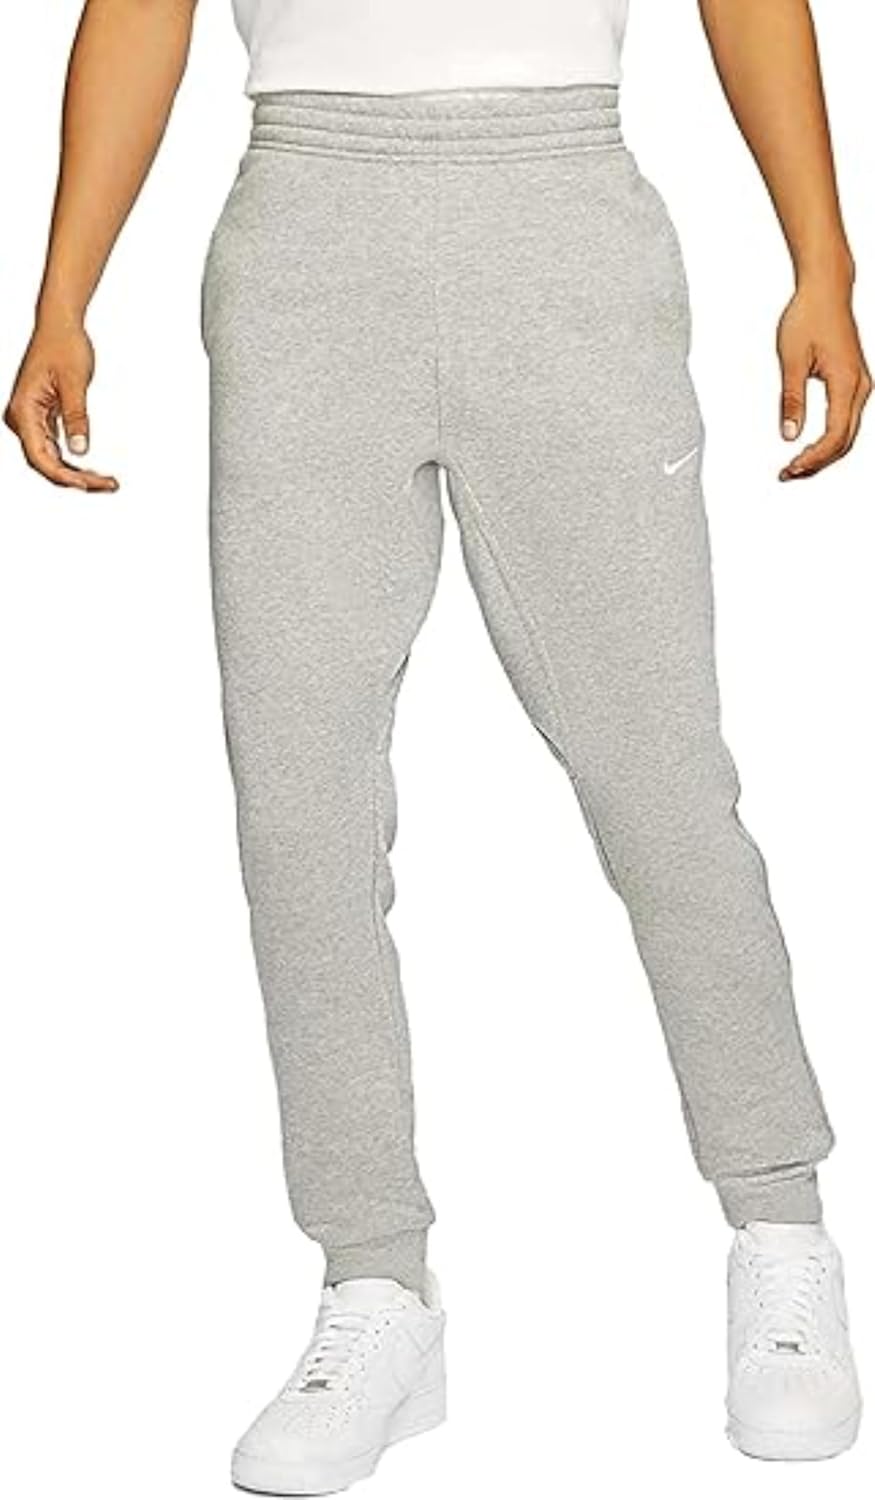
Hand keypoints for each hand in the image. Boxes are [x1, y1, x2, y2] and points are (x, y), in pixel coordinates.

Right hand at [4, 318, 118, 491]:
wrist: (60, 324)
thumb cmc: (63, 345)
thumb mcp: (74, 382)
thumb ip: (76, 417)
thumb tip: (79, 450)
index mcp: (23, 411)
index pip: (39, 457)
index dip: (64, 476)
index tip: (88, 485)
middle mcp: (22, 419)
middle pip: (45, 463)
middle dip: (75, 479)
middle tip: (107, 485)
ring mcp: (30, 420)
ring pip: (51, 459)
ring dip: (76, 473)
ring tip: (105, 481)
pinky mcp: (41, 418)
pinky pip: (54, 448)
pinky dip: (73, 461)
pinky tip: (93, 470)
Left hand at [777, 279, 871, 481]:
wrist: (825, 291)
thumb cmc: (809, 316)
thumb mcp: (792, 360)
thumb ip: (791, 400)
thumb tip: (790, 433)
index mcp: (847, 382)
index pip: (834, 436)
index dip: (813, 458)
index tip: (791, 467)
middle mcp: (860, 387)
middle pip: (844, 441)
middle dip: (818, 462)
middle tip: (790, 472)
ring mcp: (860, 385)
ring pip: (848, 434)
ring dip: (824, 453)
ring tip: (797, 464)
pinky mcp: (855, 383)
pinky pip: (847, 420)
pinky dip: (830, 438)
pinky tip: (812, 446)